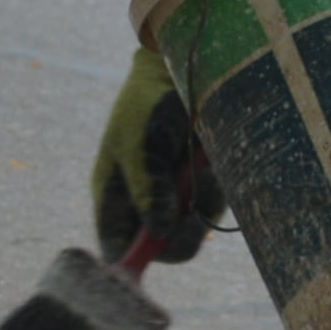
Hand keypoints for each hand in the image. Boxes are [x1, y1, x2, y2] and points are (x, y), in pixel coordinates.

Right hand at [89, 48, 219, 262]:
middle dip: (179, 234)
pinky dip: (215, 191)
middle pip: (162, 247)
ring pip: (193, 229)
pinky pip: (214, 207)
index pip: (118, 245)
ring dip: (201, 206)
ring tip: (201, 169)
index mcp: (115, 196)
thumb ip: (147, 189)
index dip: (132, 258)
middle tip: (191, 214)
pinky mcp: (205, 186)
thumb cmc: (147, 105)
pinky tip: (210, 163)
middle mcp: (145, 203)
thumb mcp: (139, 145)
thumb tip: (157, 233)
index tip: (156, 249)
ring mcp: (177, 196)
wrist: (182, 71)